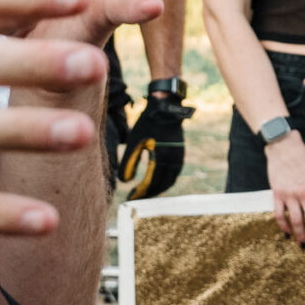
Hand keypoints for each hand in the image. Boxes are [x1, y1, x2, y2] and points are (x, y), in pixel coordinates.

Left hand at [119, 82, 190, 198]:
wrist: (166, 106)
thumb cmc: (148, 122)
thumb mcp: (134, 141)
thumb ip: (129, 162)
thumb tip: (124, 182)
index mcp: (162, 158)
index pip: (151, 183)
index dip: (140, 193)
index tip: (130, 198)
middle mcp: (174, 161)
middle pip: (162, 185)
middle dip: (149, 193)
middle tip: (136, 196)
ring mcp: (179, 157)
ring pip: (169, 181)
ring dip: (157, 188)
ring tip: (145, 191)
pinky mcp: (180, 153)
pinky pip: (174, 173)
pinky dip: (165, 180)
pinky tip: (155, 179)